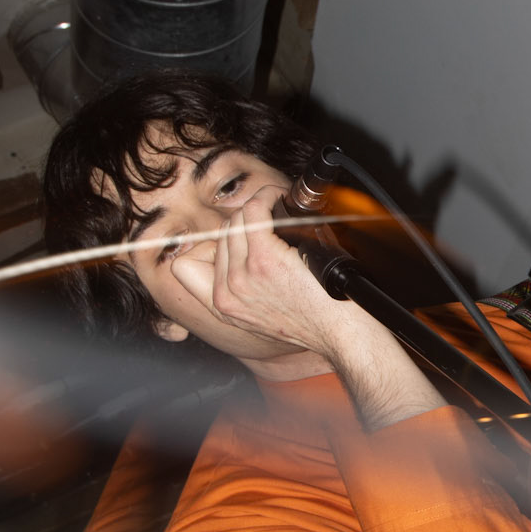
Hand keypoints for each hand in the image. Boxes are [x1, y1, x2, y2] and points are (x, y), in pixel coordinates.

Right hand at [170, 189, 342, 356]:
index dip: (214, 245)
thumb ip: (245, 294)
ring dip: (258, 207)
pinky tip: (279, 199)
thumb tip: (241, 261)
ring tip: (277, 206)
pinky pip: (255, 212)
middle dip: (246, 221)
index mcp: (222, 306)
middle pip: (222, 235)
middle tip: (270, 217)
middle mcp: (227, 292)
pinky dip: (267, 198)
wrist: (342, 333)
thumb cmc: (317, 321)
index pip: (188, 263)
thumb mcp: (265, 318)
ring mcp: (242, 275)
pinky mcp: (264, 260)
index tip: (239, 238)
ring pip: (237, 220)